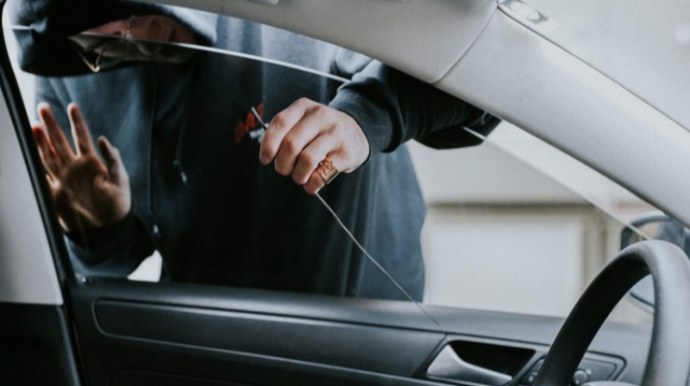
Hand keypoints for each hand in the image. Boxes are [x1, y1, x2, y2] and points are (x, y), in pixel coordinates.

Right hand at [32, 102, 130, 231]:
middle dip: (52, 125)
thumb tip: (104, 140)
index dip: (77, 122)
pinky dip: (35, 165)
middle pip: (60, 142)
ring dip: (41, 141)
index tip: (72, 107)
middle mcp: (75, 167)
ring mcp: (64, 178)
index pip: (82, 137)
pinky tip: (29, 152)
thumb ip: (114, 160)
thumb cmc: (117, 204)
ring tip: (34, 125)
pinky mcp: (56, 193)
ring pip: (49, 155)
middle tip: (43, 107)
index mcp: (91, 163)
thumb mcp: (121, 180)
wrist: (108, 228)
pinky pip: (43, 176)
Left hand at [259, 98, 369, 193]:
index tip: (266, 159)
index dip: (268, 144)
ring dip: (297, 175)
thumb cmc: (321, 131)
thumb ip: (285, 132)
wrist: (357, 131)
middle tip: (284, 170)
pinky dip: (312, 184)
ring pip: (307, 159)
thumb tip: (268, 155)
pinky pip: (322, 173)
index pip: (280, 123)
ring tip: (299, 177)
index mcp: (304, 107)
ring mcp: (335, 134)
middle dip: (282, 164)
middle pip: (291, 144)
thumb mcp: (304, 121)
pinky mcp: (346, 153)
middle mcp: (321, 117)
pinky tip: (312, 183)